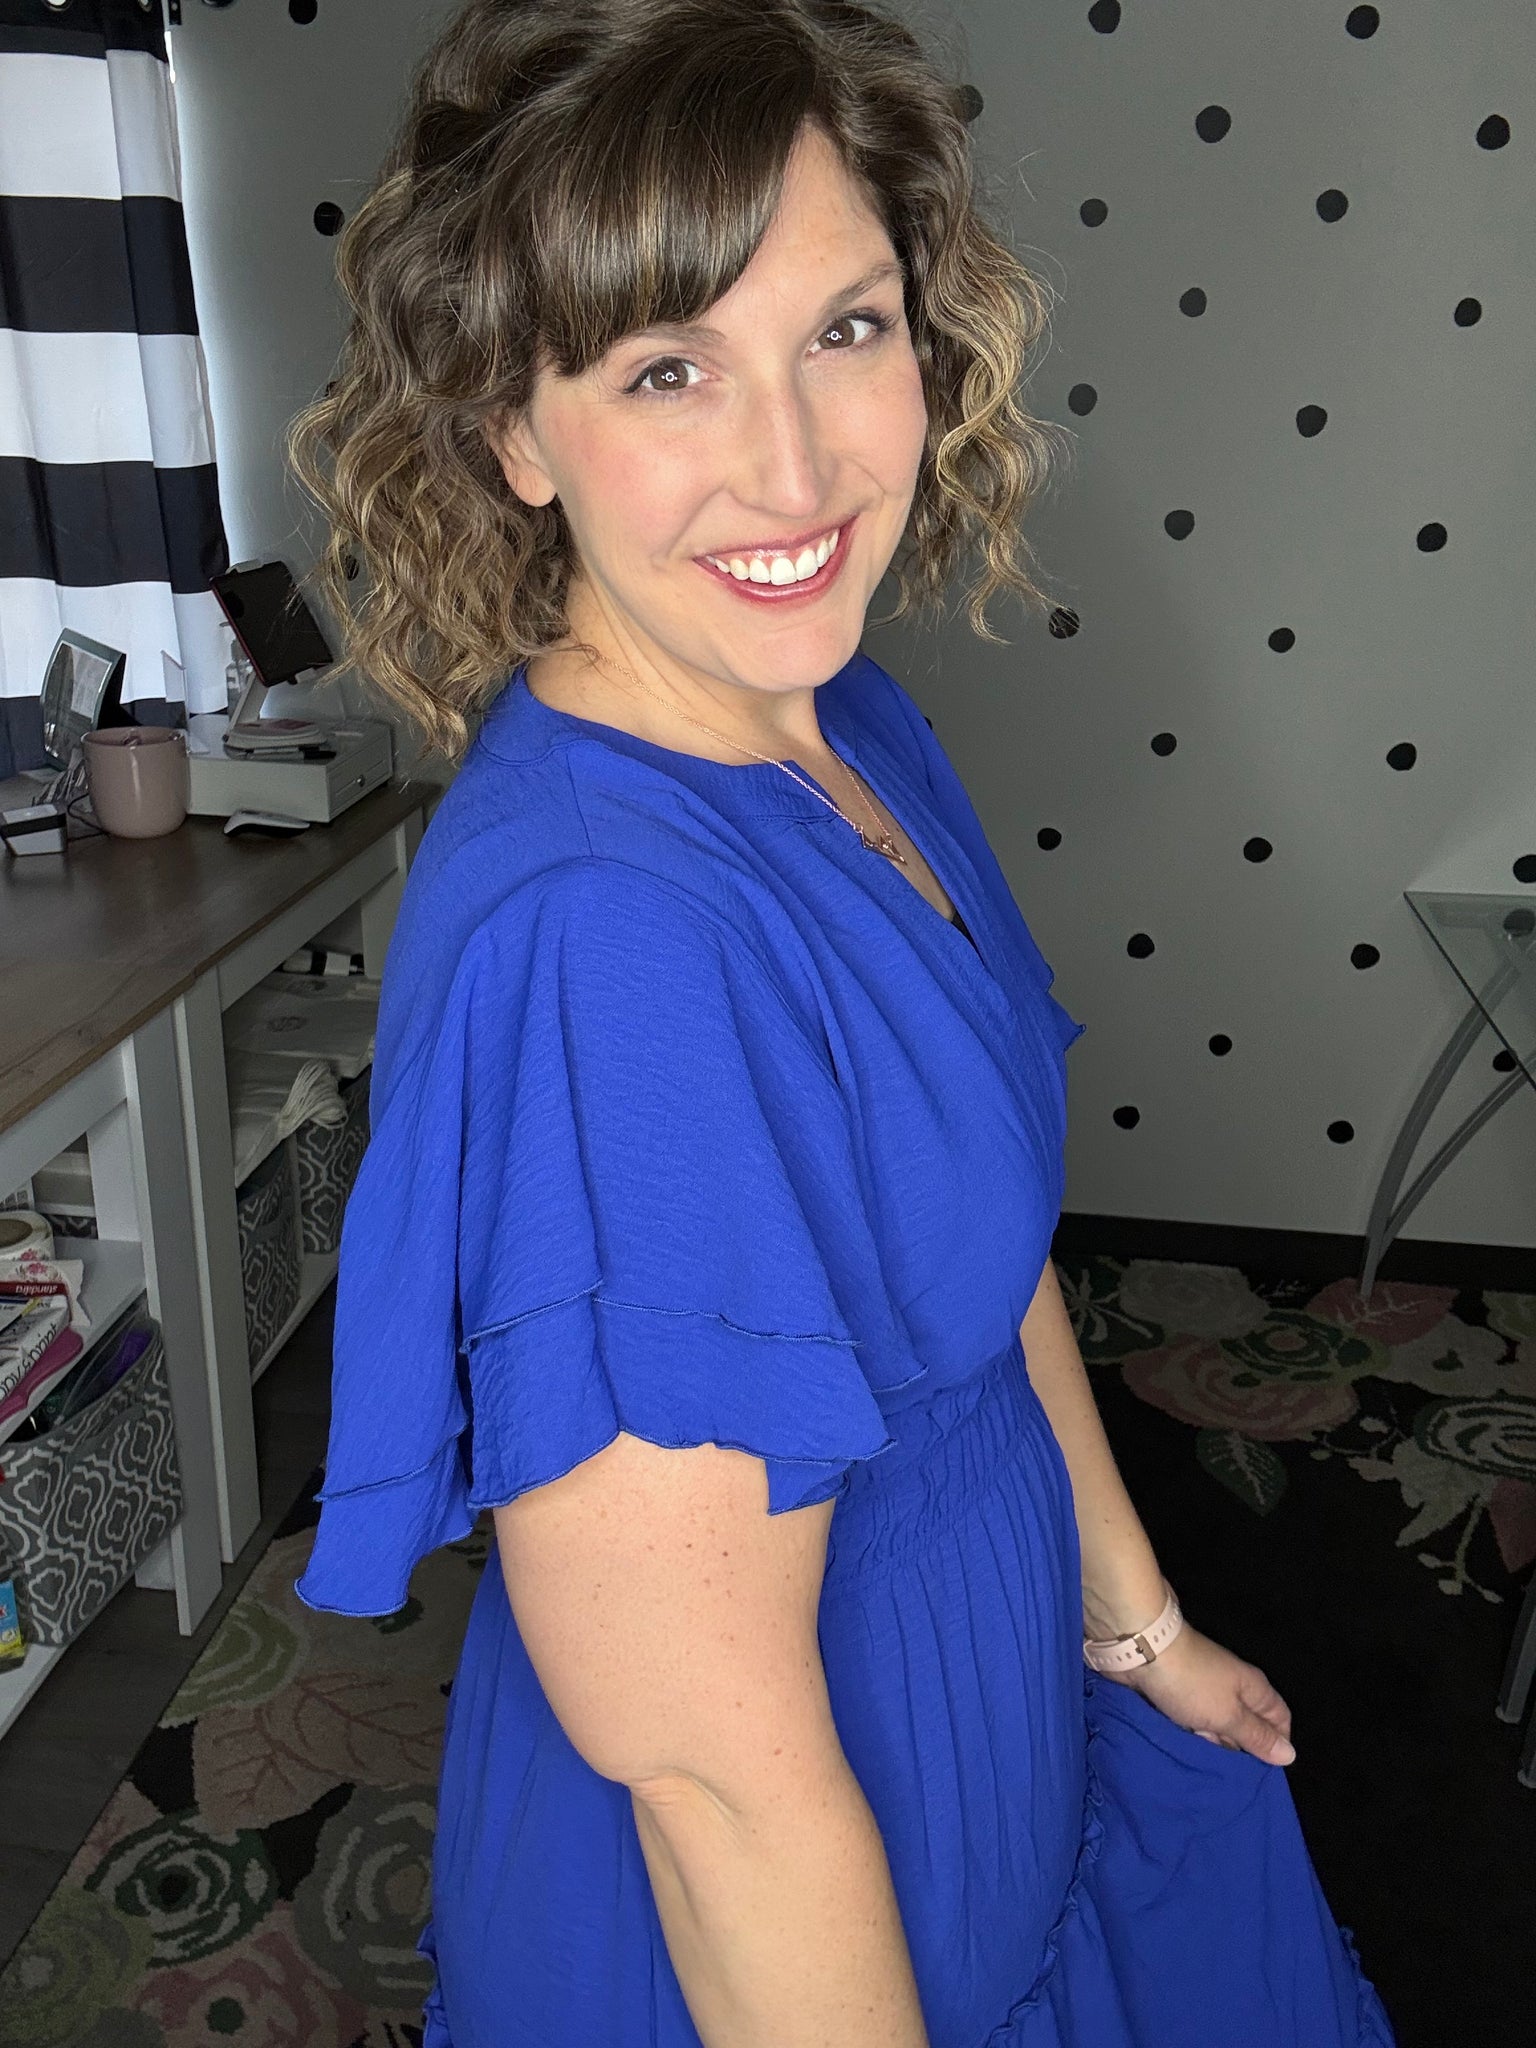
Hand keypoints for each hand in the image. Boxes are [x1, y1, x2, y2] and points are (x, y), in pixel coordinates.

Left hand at [1109, 1622, 1295, 1765]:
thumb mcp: (1229, 1714)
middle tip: (1237, 1785)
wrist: (1142, 1650)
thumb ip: (1256, 1735)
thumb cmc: (1192, 1683)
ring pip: (1217, 1727)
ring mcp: (1202, 1692)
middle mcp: (1231, 1689)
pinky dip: (1191, 1738)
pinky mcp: (1177, 1695)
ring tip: (1212, 1780)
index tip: (1268, 1774)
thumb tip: (1290, 1754)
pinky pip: (1191, 1723)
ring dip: (1213, 1747)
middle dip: (1243, 1752)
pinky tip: (1188, 1759)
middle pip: (1247, 1726)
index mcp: (1252, 1688)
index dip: (1278, 1744)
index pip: (1279, 1718)